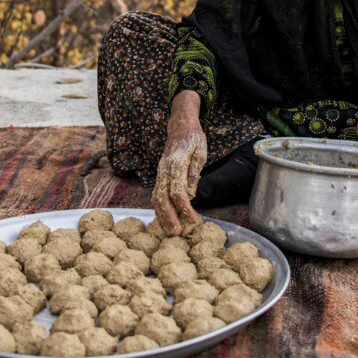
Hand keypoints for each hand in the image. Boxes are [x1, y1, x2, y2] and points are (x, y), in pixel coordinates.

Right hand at [152, 92, 206, 235]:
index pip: (177, 190)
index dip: (184, 207)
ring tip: (170, 230)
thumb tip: (191, 192)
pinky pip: (156, 193)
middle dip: (169, 217)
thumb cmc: (193, 137)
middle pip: (162, 197)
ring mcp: (160, 172)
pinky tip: (165, 218)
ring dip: (162, 215)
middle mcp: (164, 169)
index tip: (194, 219)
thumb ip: (195, 171)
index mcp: (176, 163)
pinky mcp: (160, 174)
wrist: (179, 124)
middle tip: (177, 233)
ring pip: (156, 197)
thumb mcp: (201, 151)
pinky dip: (159, 208)